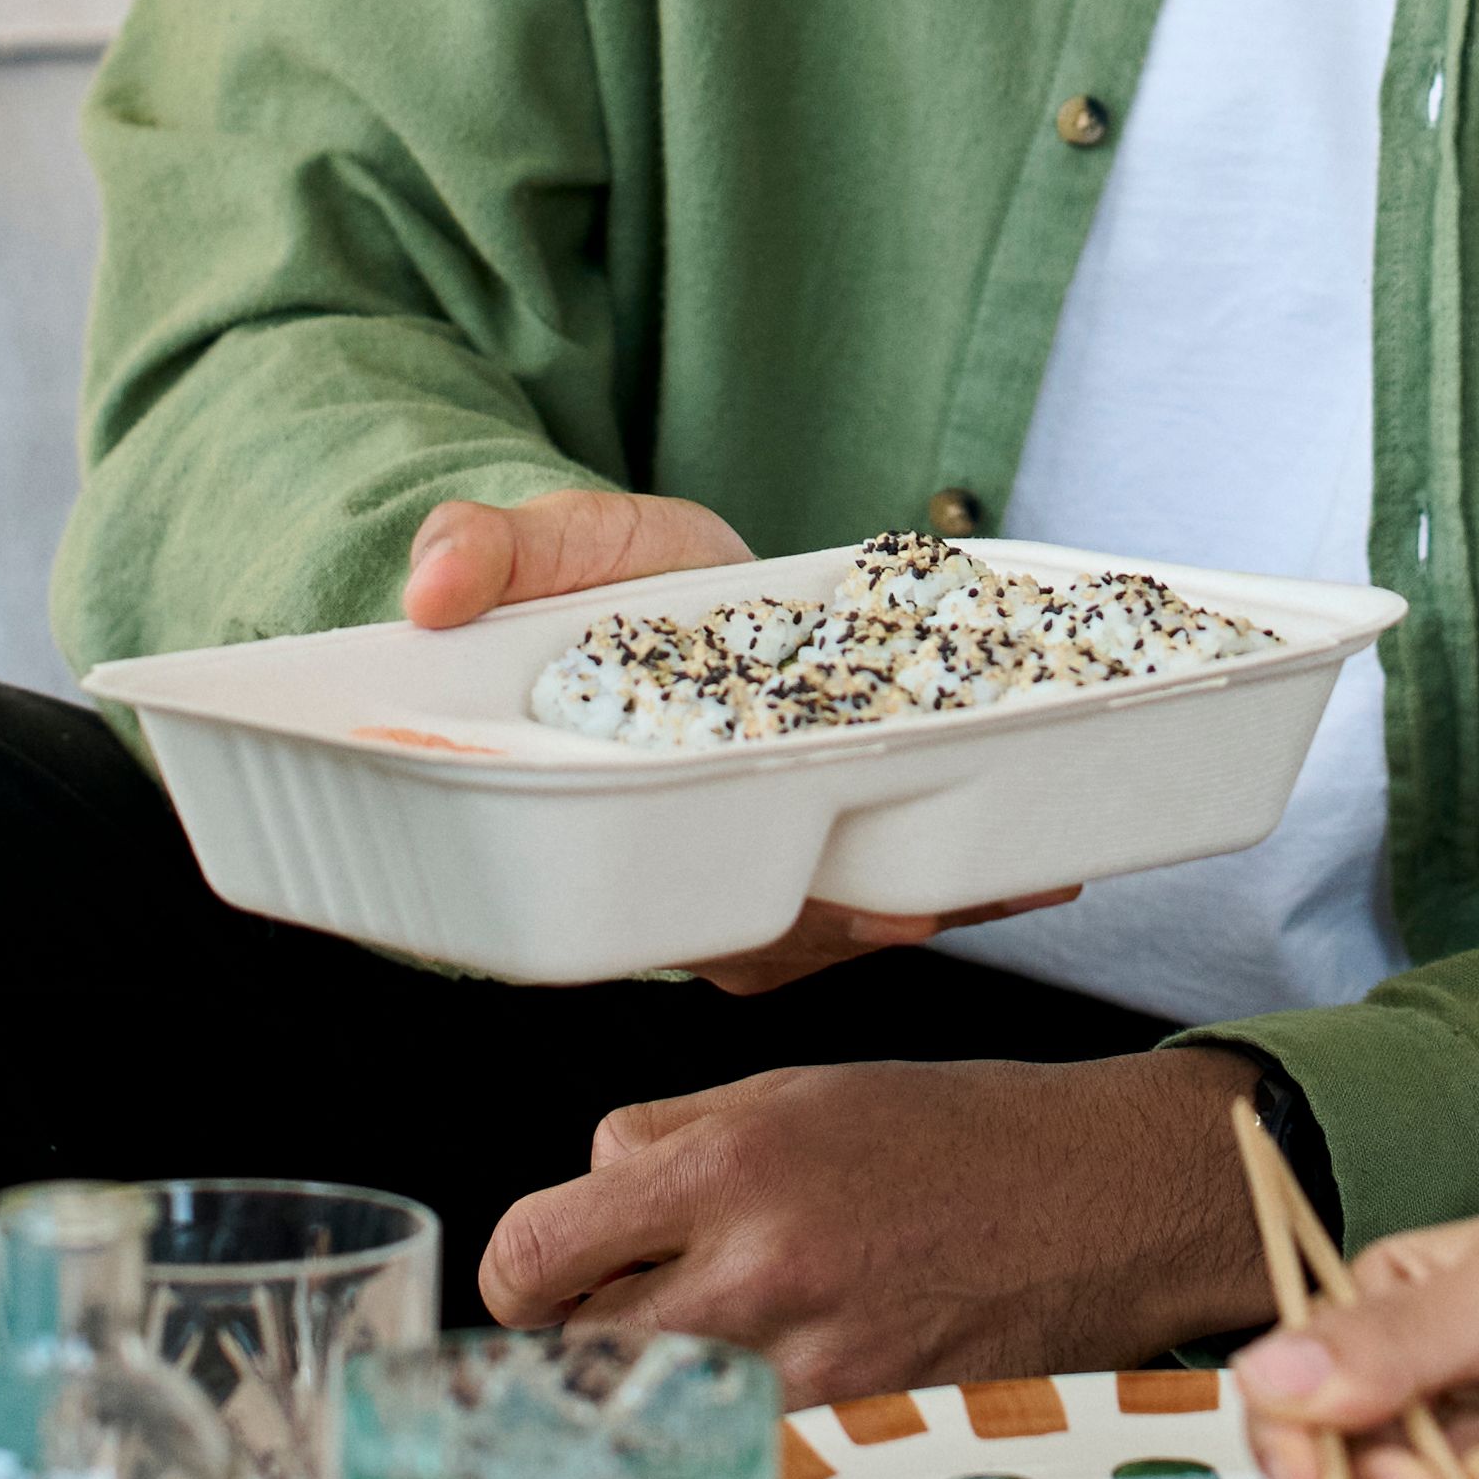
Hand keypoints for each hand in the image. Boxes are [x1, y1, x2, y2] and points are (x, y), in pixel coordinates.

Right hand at [397, 488, 1057, 991]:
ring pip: (841, 917)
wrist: (634, 568)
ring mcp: (754, 849)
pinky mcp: (816, 819)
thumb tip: (435, 589)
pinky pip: (888, 869)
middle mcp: (680, 858)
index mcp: (606, 815)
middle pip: (775, 932)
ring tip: (1023, 875)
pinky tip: (1043, 856)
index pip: (674, 904)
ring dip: (932, 902)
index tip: (836, 912)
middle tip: (933, 908)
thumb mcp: (531, 546)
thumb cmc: (572, 573)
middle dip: (857, 925)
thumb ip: (484, 552)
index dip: (758, 923)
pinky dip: (966, 869)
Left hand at [475, 1049, 1274, 1394]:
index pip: (537, 1248)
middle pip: (582, 1353)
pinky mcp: (866, 1428)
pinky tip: (786, 1388)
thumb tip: (586, 1192)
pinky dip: (744, 1430)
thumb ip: (673, 1142)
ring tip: (722, 1350)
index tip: (536, 1287)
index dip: (517, 1279)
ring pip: (663, 1413)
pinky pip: (750, 1448)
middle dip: (578, 1347)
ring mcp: (814, 1364)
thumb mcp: (801, 1090)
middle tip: (617, 1329)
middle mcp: (760, 1268)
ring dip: (665, 1394)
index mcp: (729, 1163)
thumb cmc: (959, 1136)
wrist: (1109, 1198)